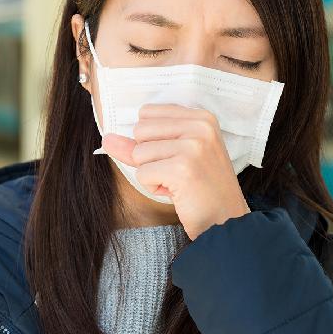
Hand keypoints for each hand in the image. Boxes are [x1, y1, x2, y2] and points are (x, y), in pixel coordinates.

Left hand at [102, 103, 251, 239]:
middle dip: (149, 157)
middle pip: (140, 131)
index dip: (152, 140)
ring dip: (152, 174)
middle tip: (177, 172)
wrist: (225, 220)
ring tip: (178, 182)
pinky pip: (142, 173)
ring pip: (139, 153)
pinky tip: (176, 192)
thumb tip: (107, 138)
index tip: (176, 156)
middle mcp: (200, 126)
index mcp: (201, 117)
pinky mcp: (182, 168)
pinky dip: (154, 187)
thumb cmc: (200, 188)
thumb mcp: (174, 156)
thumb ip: (140, 144)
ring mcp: (192, 146)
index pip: (147, 113)